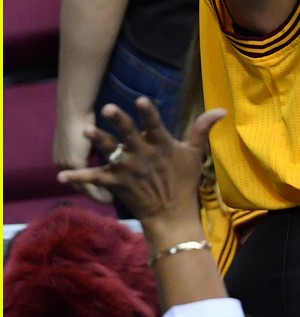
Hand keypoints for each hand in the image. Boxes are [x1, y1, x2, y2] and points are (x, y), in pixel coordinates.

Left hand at [52, 108, 111, 204]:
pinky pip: (89, 185)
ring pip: (84, 188)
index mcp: (64, 156)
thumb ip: (91, 145)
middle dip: (95, 194)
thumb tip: (97, 149)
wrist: (76, 108)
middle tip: (109, 201)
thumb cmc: (85, 115)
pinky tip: (113, 198)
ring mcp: (67, 165)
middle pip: (80, 185)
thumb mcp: (88, 133)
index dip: (91, 184)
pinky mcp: (75, 163)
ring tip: (113, 203)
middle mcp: (63, 163)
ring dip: (99, 196)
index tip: (104, 190)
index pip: (79, 176)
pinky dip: (100, 193)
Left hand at [56, 97, 225, 231]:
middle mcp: (143, 155)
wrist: (170, 216)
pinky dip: (78, 177)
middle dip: (118, 122)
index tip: (140, 100)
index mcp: (161, 145)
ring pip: (111, 152)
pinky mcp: (116, 183)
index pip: (154, 124)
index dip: (147, 113)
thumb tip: (222, 109)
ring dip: (97, 141)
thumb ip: (202, 128)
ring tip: (85, 130)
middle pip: (129, 135)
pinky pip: (95, 179)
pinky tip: (61, 175)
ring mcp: (128, 169)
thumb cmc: (183, 181)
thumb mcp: (194, 154)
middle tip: (107, 109)